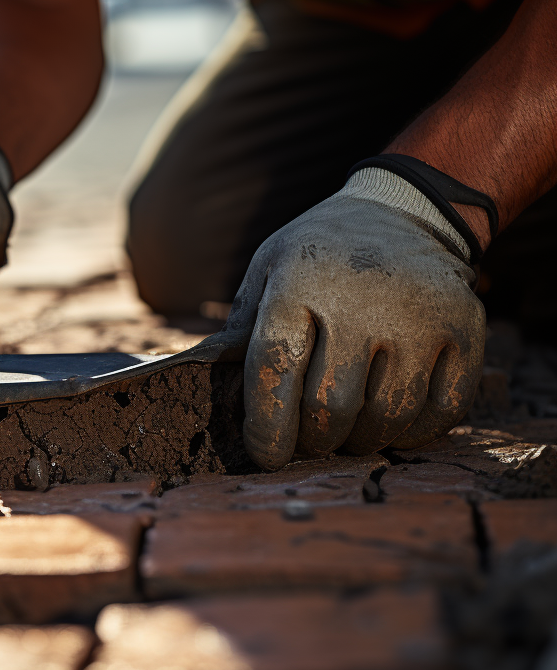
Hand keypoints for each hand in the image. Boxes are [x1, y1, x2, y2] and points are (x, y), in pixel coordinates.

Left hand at [208, 169, 484, 469]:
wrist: (404, 213)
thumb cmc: (318, 258)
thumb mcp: (266, 273)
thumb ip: (240, 331)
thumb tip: (203, 390)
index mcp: (298, 284)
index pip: (275, 371)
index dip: (266, 429)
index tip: (266, 457)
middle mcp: (361, 300)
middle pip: (329, 407)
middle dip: (312, 439)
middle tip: (308, 440)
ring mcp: (419, 317)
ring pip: (385, 418)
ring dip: (360, 439)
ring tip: (346, 427)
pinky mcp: (466, 330)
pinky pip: (438, 413)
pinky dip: (411, 432)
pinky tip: (391, 420)